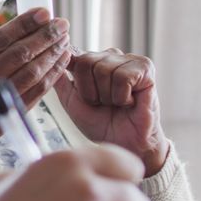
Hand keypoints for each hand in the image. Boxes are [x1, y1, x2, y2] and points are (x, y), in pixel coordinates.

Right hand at [0, 9, 71, 164]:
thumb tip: (19, 30)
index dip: (24, 24)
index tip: (44, 13)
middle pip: (19, 54)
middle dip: (45, 36)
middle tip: (61, 24)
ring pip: (32, 73)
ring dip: (52, 54)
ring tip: (64, 39)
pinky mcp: (9, 116)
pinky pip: (37, 92)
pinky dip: (52, 75)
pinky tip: (61, 61)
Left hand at [54, 49, 168, 176]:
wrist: (124, 144)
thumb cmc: (100, 123)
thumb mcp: (71, 102)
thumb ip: (60, 80)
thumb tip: (54, 57)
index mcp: (92, 61)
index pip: (74, 55)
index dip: (74, 75)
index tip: (79, 89)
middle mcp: (110, 56)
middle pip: (86, 62)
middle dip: (90, 91)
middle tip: (103, 104)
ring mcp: (128, 60)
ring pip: (104, 70)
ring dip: (107, 96)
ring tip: (117, 104)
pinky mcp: (145, 68)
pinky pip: (123, 77)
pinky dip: (122, 97)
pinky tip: (130, 103)